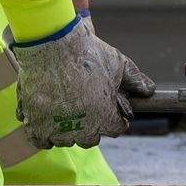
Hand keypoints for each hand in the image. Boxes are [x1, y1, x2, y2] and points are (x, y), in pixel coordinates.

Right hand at [10, 16, 155, 149]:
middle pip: (91, 139)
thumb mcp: (118, 64)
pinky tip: (49, 120)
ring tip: (66, 110)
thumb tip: (149, 91)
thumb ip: (135, 80)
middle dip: (92, 125)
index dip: (115, 117)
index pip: (116, 128)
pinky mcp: (36, 124)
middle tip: (86, 107)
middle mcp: (83, 129)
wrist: (52, 45)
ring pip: (67, 140)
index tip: (110, 108)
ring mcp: (58, 129)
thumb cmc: (88, 54)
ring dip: (68, 130)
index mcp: (105, 118)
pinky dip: (45, 134)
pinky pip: (43, 141)